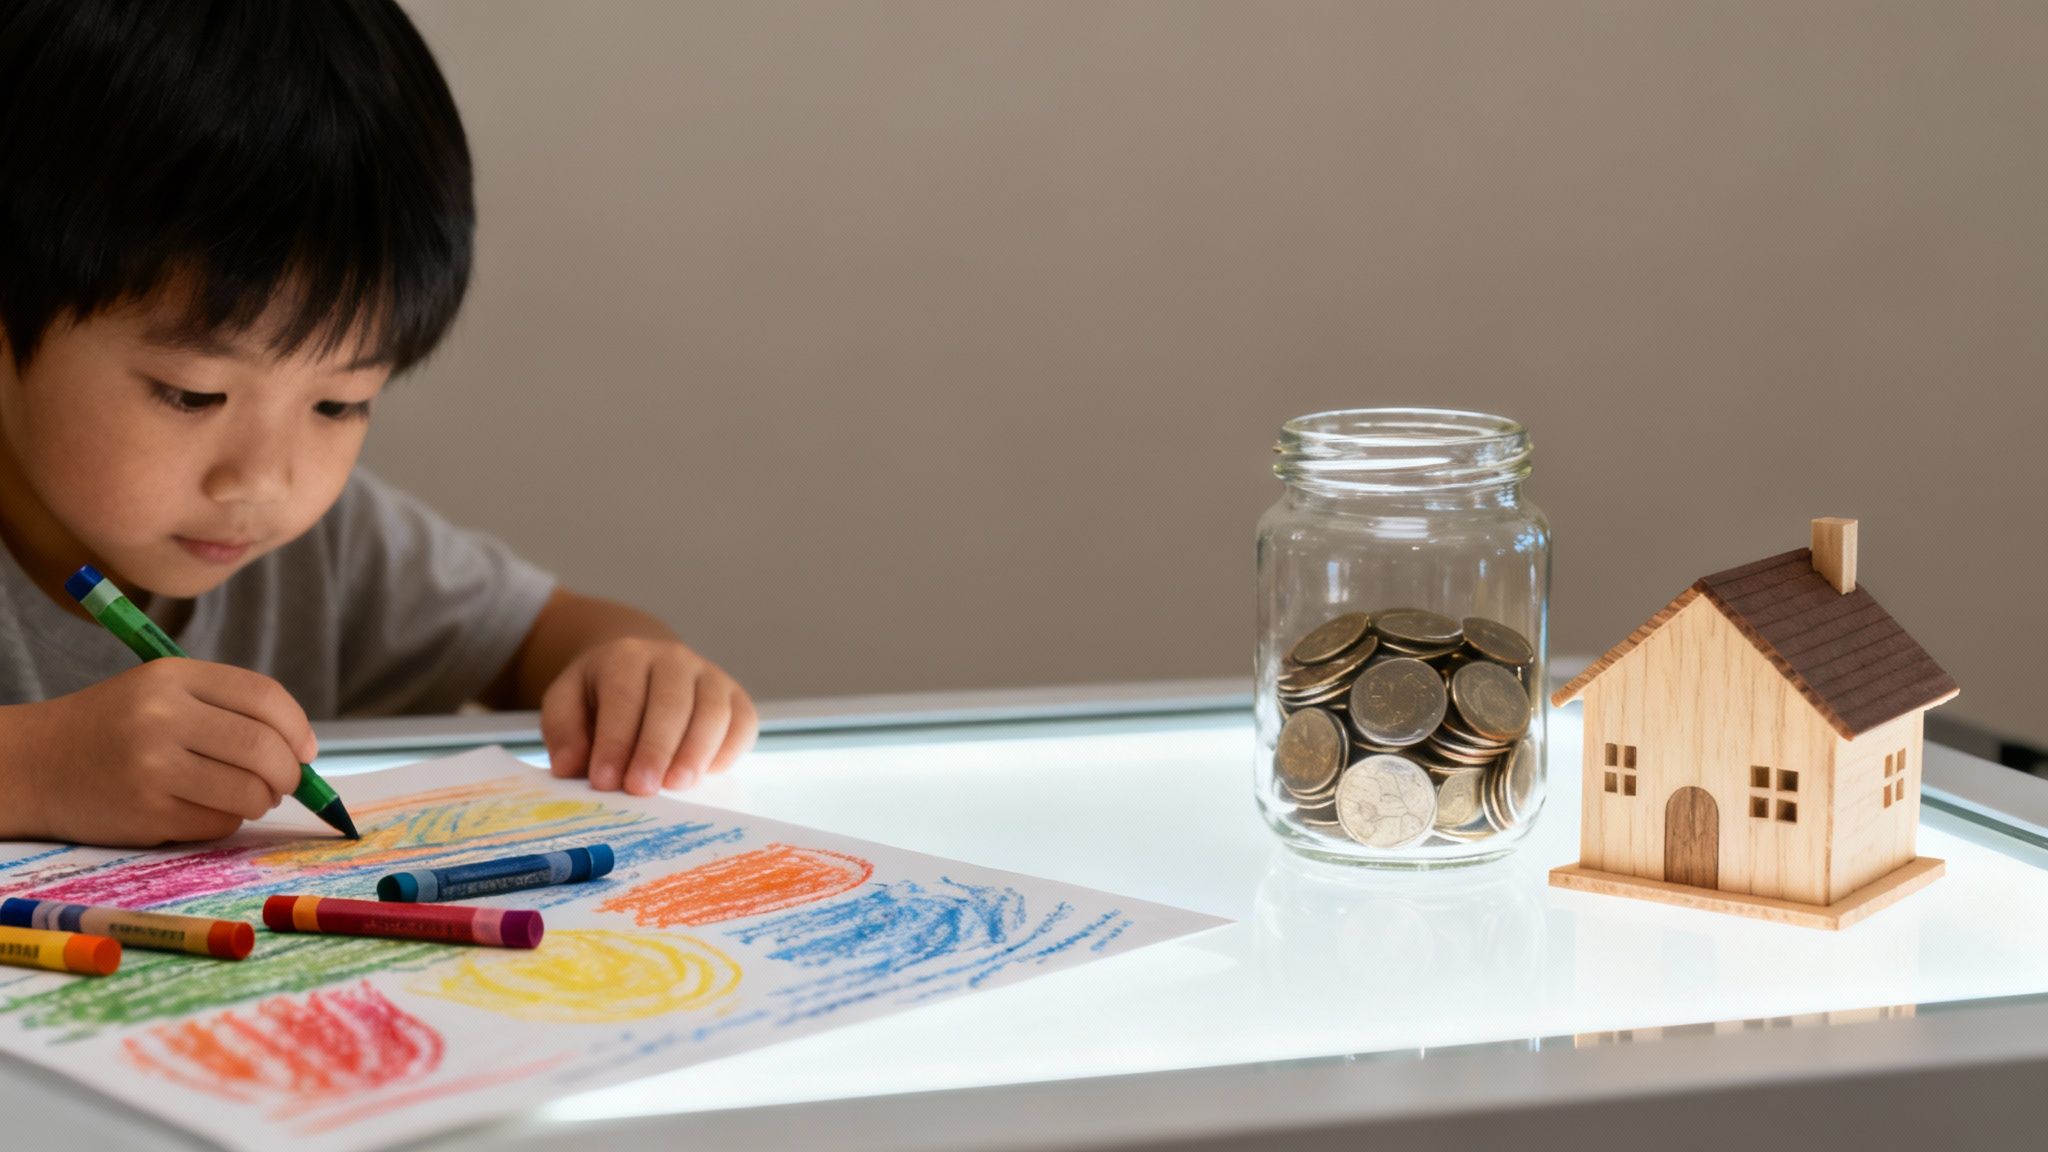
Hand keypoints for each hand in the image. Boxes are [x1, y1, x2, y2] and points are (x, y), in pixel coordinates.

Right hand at [0, 660, 315, 845]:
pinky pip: (219, 823)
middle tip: (286, 783)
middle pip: (264, 748)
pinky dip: (226, 821)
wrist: (33, 764)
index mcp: (172, 676)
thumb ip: (228, 709)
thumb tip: (304, 752)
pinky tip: (203, 809)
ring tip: (246, 796)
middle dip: (289, 773)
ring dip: (261, 801)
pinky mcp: (146, 812)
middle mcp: (162, 717)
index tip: (306, 751)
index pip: (264, 696)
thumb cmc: (114, 728)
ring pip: (249, 791)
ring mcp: (152, 767)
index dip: (298, 728)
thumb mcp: (162, 693)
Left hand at [539, 637, 756, 795]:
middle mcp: (673, 659)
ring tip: (675, 787)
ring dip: (695, 753)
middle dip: (656, 749)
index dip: (615, 740)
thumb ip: (563, 731)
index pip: (623, 696)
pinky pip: (743, 722)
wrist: (640, 670)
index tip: (604, 780)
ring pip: (713, 712)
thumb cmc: (600, 696)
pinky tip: (705, 776)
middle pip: (672, 703)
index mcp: (626, 656)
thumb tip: (570, 767)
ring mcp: (710, 675)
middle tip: (641, 789)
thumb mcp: (566, 703)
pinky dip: (728, 751)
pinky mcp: (736, 697)